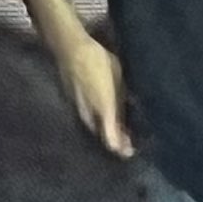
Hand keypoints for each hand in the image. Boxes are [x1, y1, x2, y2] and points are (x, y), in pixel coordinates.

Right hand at [56, 30, 131, 156]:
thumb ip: (122, 98)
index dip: (121, 149)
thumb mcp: (118, 78)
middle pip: (103, 137)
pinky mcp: (73, 105)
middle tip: (128, 144)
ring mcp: (79, 111)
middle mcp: (90, 116)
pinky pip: (87, 119)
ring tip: (119, 133)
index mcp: (104, 110)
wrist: (71, 50)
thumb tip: (131, 109)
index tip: (130, 151)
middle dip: (116, 142)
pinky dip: (97, 123)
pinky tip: (103, 119)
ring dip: (106, 133)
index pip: (111, 140)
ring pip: (94, 129)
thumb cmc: (99, 61)